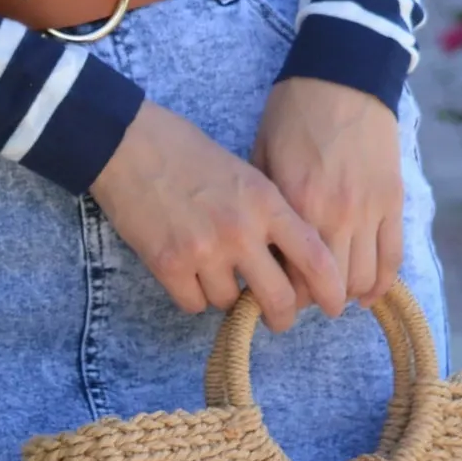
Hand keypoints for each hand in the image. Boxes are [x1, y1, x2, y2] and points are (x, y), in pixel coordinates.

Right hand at [89, 99, 346, 326]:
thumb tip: (291, 260)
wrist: (128, 143)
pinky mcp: (168, 265)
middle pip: (279, 299)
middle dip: (283, 316)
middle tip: (279, 317)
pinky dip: (194, 296)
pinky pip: (195, 305)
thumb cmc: (187, 151)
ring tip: (216, 272)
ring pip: (231, 304)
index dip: (331, 291)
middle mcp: (241, 231)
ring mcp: (203, 251)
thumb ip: (271, 214)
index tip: (334, 305)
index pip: (315, 258)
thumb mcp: (246, 172)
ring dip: (228, 296)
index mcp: (267, 203)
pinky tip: (189, 273)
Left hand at [254, 77, 405, 306]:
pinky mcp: (393, 202)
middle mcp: (335, 213)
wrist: (342, 77)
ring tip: (332, 293)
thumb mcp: (262, 156)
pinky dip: (381, 283)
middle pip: (327, 285)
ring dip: (346, 294)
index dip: (281, 293)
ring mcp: (369, 210)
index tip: (273, 292)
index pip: (289, 273)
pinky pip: (391, 257)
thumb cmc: (294, 113)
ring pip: (362, 279)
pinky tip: (367, 293)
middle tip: (301, 299)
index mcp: (295, 202)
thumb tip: (260, 249)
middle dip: (313, 300)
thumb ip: (265, 205)